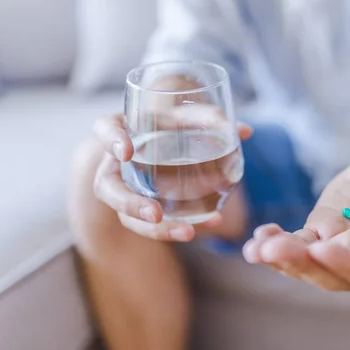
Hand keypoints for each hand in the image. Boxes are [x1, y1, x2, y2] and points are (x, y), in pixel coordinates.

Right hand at [92, 110, 252, 241]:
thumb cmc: (171, 123)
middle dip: (129, 204)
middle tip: (155, 214)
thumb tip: (246, 131)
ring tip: (187, 232)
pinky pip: (152, 226)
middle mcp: (115, 163)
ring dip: (156, 230)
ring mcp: (126, 189)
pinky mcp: (141, 209)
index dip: (110, 140)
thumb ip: (210, 120)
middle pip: (107, 188)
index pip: (104, 130)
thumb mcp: (186, 117)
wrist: (164, 139)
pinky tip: (209, 224)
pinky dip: (177, 229)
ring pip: (127, 217)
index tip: (126, 150)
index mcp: (120, 130)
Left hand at [243, 144, 349, 290]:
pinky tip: (256, 239)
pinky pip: (297, 244)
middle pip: (334, 275)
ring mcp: (342, 251)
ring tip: (256, 248)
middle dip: (302, 264)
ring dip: (282, 259)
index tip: (322, 248)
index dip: (348, 265)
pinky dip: (276, 243)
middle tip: (272, 249)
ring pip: (310, 265)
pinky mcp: (322, 234)